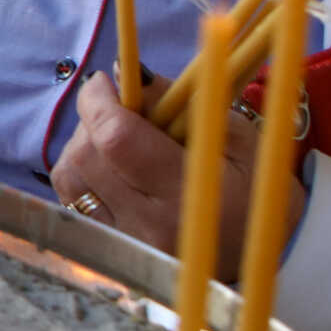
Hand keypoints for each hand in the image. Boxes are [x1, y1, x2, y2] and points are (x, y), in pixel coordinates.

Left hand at [49, 73, 305, 282]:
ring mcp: (127, 244)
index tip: (104, 82)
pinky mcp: (112, 253)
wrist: (261, 257)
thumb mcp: (241, 140)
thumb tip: (129, 73)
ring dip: (82, 147)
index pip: (117, 139)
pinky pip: (72, 203)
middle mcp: (150, 226)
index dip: (99, 102)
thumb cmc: (258, 193)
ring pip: (69, 180)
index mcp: (188, 194)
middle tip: (115, 110)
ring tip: (115, 140)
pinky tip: (111, 171)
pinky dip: (82, 176)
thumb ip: (185, 103)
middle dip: (90, 121)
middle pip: (85, 157)